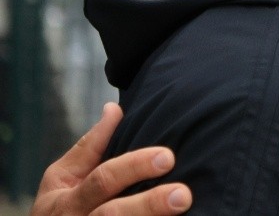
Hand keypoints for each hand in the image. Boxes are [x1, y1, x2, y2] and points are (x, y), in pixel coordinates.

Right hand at [31, 102, 191, 215]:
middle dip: (149, 204)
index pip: (103, 180)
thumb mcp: (63, 177)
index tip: (168, 157)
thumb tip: (115, 108)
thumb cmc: (60, 207)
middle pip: (114, 215)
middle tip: (183, 195)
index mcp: (65, 200)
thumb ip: (90, 147)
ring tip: (183, 209)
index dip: (135, 167)